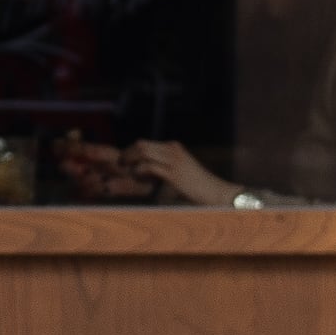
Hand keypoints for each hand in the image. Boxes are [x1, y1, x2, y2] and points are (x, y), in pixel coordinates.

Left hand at [125, 140, 239, 205]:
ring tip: (126, 171)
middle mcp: (173, 150)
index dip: (130, 151)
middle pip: (141, 144)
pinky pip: (149, 166)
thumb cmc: (197, 184)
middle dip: (126, 154)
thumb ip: (163, 166)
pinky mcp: (173, 173)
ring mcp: (173, 161)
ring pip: (143, 152)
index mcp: (173, 147)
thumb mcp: (179, 170)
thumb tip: (143, 169)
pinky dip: (138, 171)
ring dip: (130, 161)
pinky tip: (137, 178)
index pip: (145, 143)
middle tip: (120, 166)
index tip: (123, 162)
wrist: (215, 191)